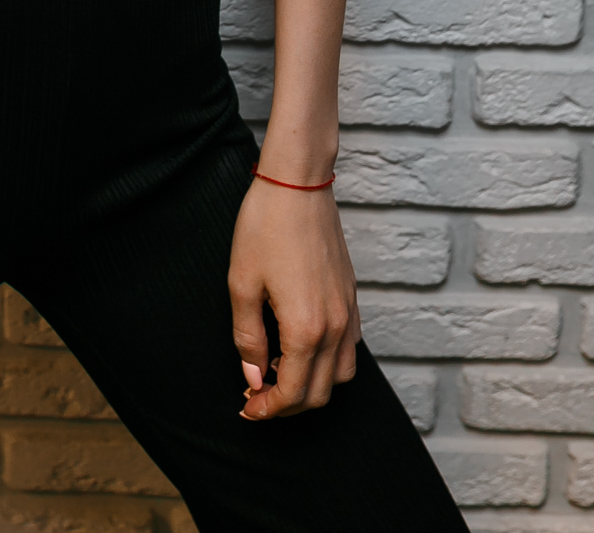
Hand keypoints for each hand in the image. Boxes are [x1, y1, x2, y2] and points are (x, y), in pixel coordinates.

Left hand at [227, 178, 360, 419]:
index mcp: (306, 328)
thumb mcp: (242, 284)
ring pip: (342, 375)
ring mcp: (348, 311)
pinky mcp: (352, 296)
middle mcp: (335, 326)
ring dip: (312, 386)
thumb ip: (248, 338)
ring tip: (279, 372)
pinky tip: (301, 347)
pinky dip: (329, 363)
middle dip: (288, 405)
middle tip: (257, 397)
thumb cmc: (265, 227)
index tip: (247, 407)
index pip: (293, 393)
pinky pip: (350, 348)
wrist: (298, 183)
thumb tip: (254, 378)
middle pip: (319, 393)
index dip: (268, 409)